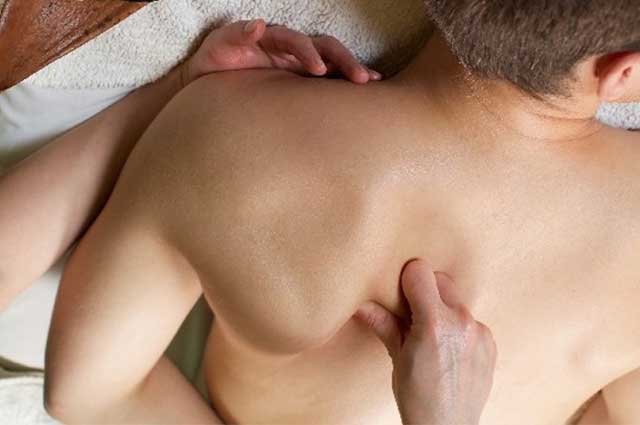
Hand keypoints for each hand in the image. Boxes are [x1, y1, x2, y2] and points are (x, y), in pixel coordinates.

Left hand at [183, 19, 380, 85]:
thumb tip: (257, 25)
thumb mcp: (219, 44)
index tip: (317, 69)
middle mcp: (292, 51)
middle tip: (361, 79)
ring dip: (352, 71)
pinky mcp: (302, 85)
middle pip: (326, 48)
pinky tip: (364, 97)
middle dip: (344, 61)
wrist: (211, 83)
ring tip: (372, 83)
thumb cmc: (215, 62)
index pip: (297, 41)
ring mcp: (300, 67)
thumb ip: (237, 34)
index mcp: (275, 39)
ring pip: (333, 64)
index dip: (308, 52)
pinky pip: (329, 83)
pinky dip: (345, 88)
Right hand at [355, 260, 496, 424]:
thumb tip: (362, 305)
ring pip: (457, 300)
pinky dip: (458, 326)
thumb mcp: (397, 358)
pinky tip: (448, 348)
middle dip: (425, 291)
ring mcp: (480, 333)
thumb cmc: (418, 397)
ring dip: (443, 308)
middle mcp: (462, 323)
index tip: (401, 293)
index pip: (421, 272)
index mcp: (435, 324)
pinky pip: (471, 320)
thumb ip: (384, 324)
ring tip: (431, 336)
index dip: (407, 280)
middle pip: (441, 280)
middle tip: (413, 314)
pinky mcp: (490, 343)